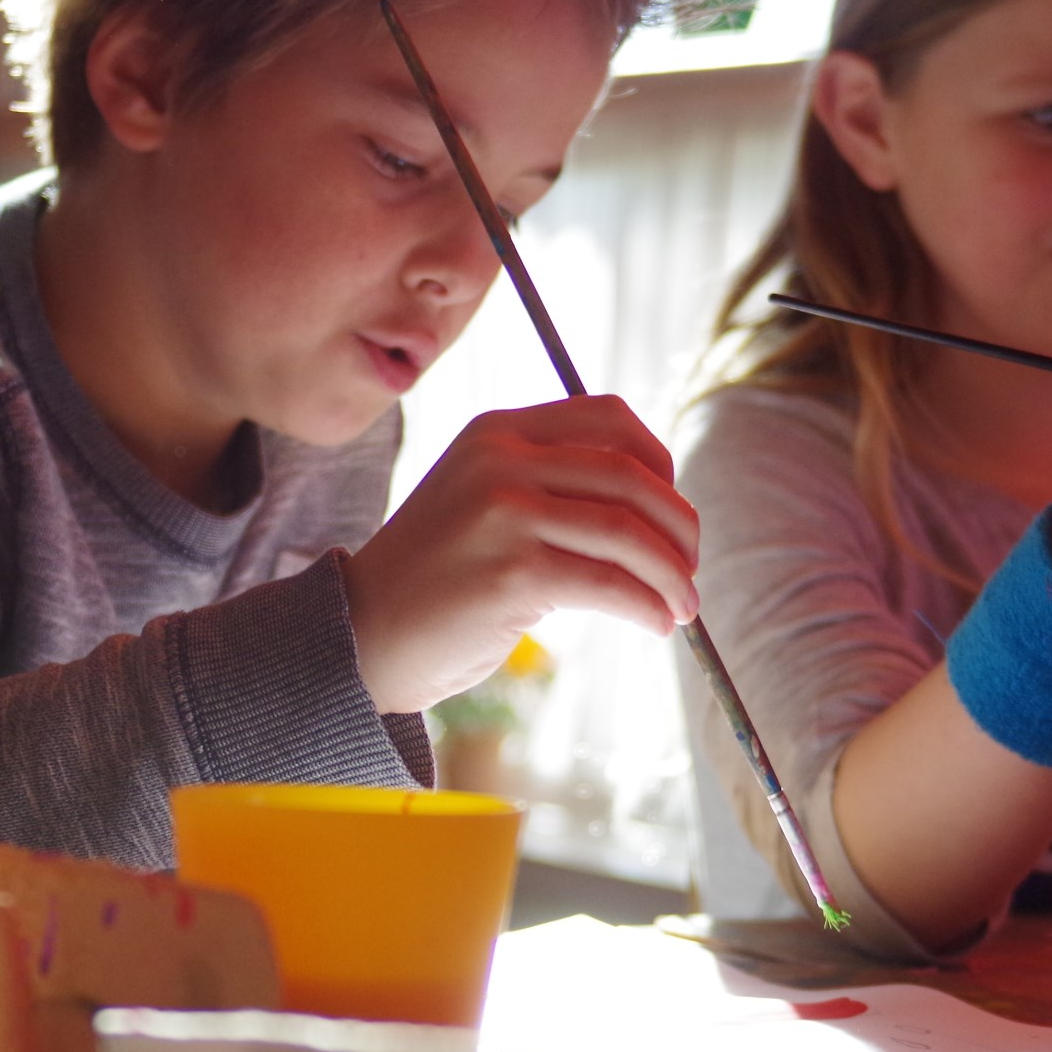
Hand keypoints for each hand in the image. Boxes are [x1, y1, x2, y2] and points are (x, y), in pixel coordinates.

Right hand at [343, 396, 697, 713]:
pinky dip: (645, 606)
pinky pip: (609, 584)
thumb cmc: (436, 579)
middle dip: (678, 525)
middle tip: (690, 568)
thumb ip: (546, 483)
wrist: (361, 633)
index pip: (609, 418)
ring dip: (671, 574)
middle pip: (630, 476)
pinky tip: (654, 625)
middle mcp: (500, 460)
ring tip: (683, 607)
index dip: (659, 461)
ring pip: (626, 532)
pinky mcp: (512, 572)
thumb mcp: (481, 500)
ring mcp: (504, 512)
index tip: (672, 509)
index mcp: (497, 431)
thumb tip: (655, 505)